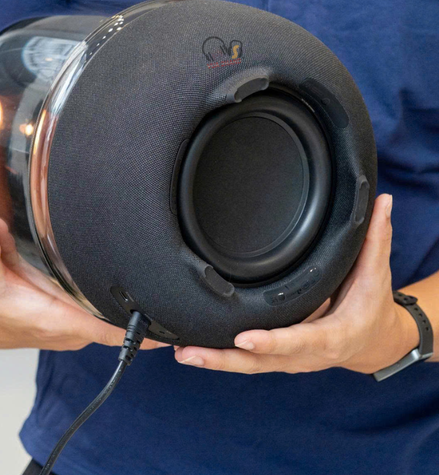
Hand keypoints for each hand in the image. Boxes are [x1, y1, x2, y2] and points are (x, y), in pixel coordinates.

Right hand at [0, 218, 164, 350]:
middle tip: (183, 300)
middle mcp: (69, 330)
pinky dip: (121, 312)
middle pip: (117, 328)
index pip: (102, 329)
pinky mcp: (73, 324)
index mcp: (54, 319)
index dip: (135, 333)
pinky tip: (141, 298)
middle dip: (148, 318)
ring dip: (137, 316)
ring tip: (171, 294)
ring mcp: (73, 330)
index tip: (166, 332)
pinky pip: (104, 321)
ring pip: (113, 324)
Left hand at [174, 194, 419, 373]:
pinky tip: (194, 350)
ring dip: (215, 360)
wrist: (373, 341)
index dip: (271, 342)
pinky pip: (247, 361)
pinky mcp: (277, 358)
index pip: (298, 341)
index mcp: (330, 337)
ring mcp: (288, 360)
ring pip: (248, 365)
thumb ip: (375, 239)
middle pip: (261, 362)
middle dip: (224, 358)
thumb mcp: (377, 274)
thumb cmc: (372, 307)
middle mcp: (304, 355)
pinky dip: (221, 358)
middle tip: (190, 351)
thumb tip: (382, 201)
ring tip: (183, 352)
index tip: (242, 337)